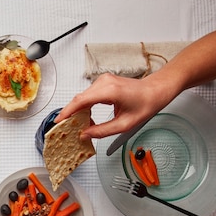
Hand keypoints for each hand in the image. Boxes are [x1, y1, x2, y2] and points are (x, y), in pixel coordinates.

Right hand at [54, 73, 177, 140]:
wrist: (157, 90)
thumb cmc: (147, 103)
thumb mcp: (125, 124)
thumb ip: (103, 131)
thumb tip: (86, 134)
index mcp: (110, 91)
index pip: (81, 101)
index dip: (67, 112)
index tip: (59, 121)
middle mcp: (105, 82)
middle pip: (79, 99)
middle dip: (71, 114)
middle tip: (66, 128)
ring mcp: (104, 80)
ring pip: (83, 97)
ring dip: (79, 111)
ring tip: (80, 125)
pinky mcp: (104, 82)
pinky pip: (88, 95)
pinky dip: (85, 106)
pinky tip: (88, 118)